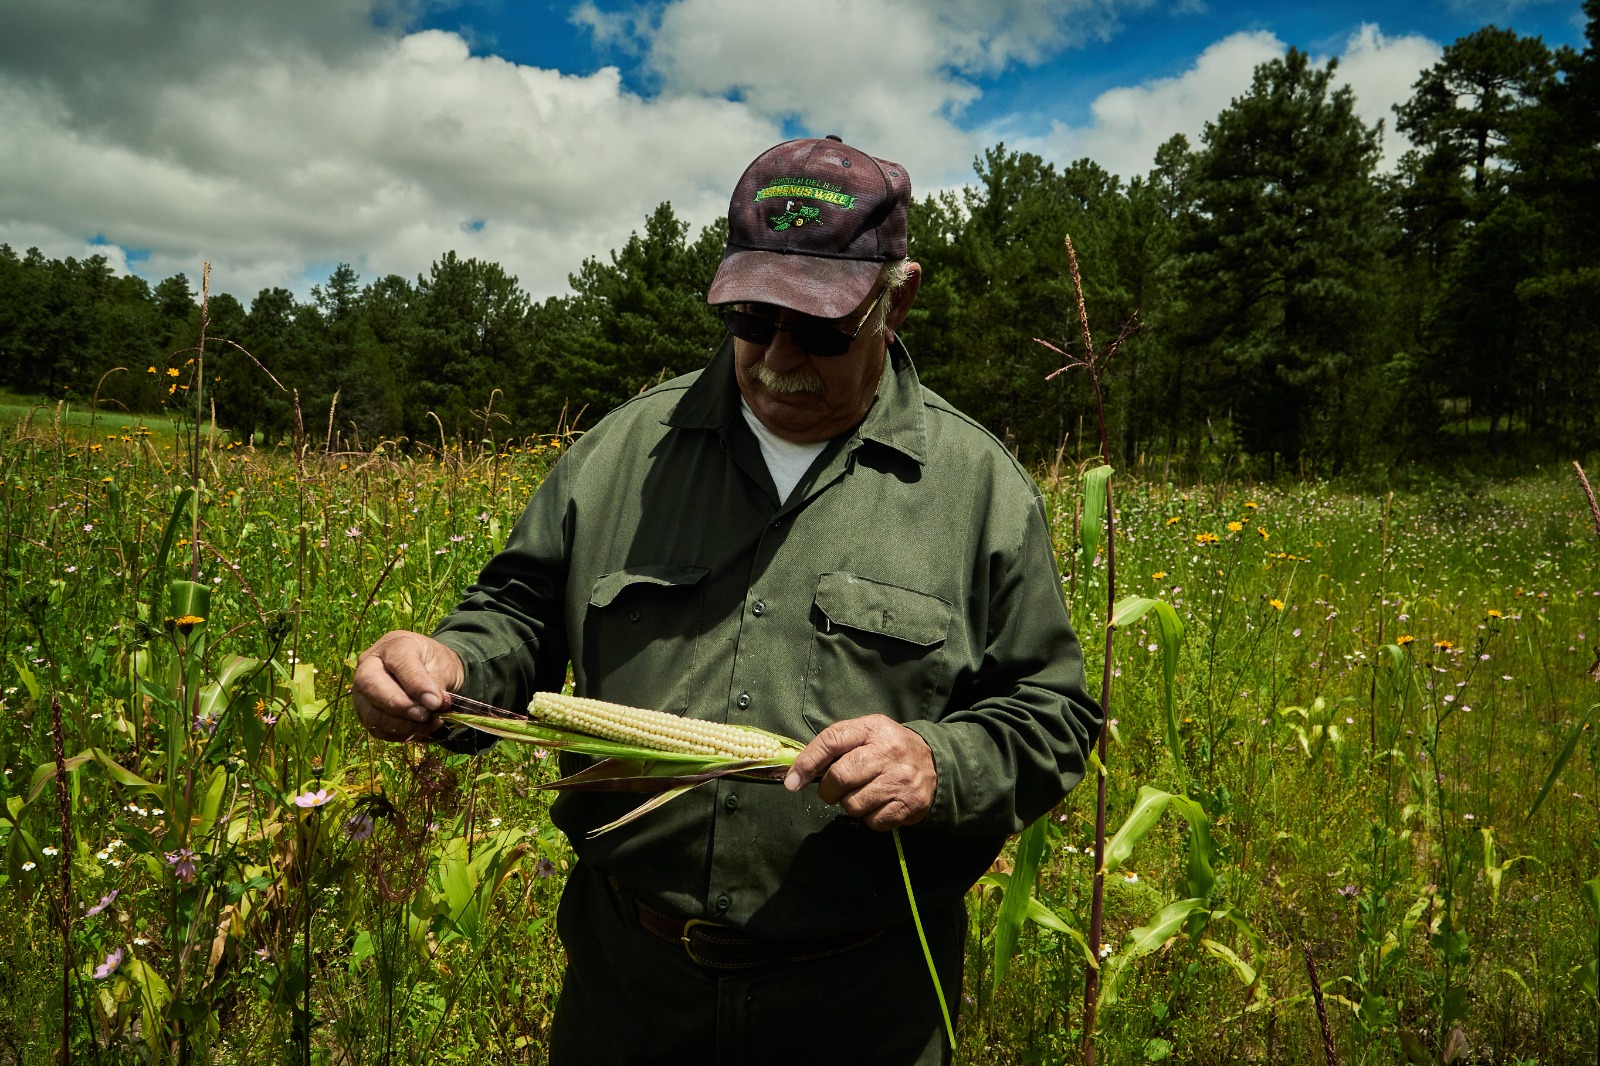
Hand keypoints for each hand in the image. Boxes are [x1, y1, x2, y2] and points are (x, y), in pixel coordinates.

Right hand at [352, 630, 464, 741]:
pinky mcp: (364, 711)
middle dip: (400, 705)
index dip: (416, 684)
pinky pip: (376, 728)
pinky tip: (420, 729)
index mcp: (394, 644)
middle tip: (425, 715)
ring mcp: (362, 689)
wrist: (430, 672)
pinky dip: (399, 734)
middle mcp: (369, 664)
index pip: (398, 661)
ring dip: (401, 724)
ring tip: (428, 722)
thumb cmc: (435, 663)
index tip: (435, 702)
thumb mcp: (443, 665)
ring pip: (370, 712)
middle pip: (371, 684)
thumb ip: (437, 682)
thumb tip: (434, 705)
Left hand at [783, 715, 934, 830]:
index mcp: (873, 728)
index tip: (792, 782)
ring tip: (862, 795)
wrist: (936, 763)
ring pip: (853, 804)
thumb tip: (797, 772)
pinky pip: (873, 821)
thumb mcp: (867, 734)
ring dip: (850, 805)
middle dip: (828, 790)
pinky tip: (879, 804)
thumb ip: (836, 746)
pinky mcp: (910, 803)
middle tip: (833, 791)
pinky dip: (870, 818)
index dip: (806, 763)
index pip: (831, 740)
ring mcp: (901, 778)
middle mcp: (888, 751)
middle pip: (839, 777)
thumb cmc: (888, 749)